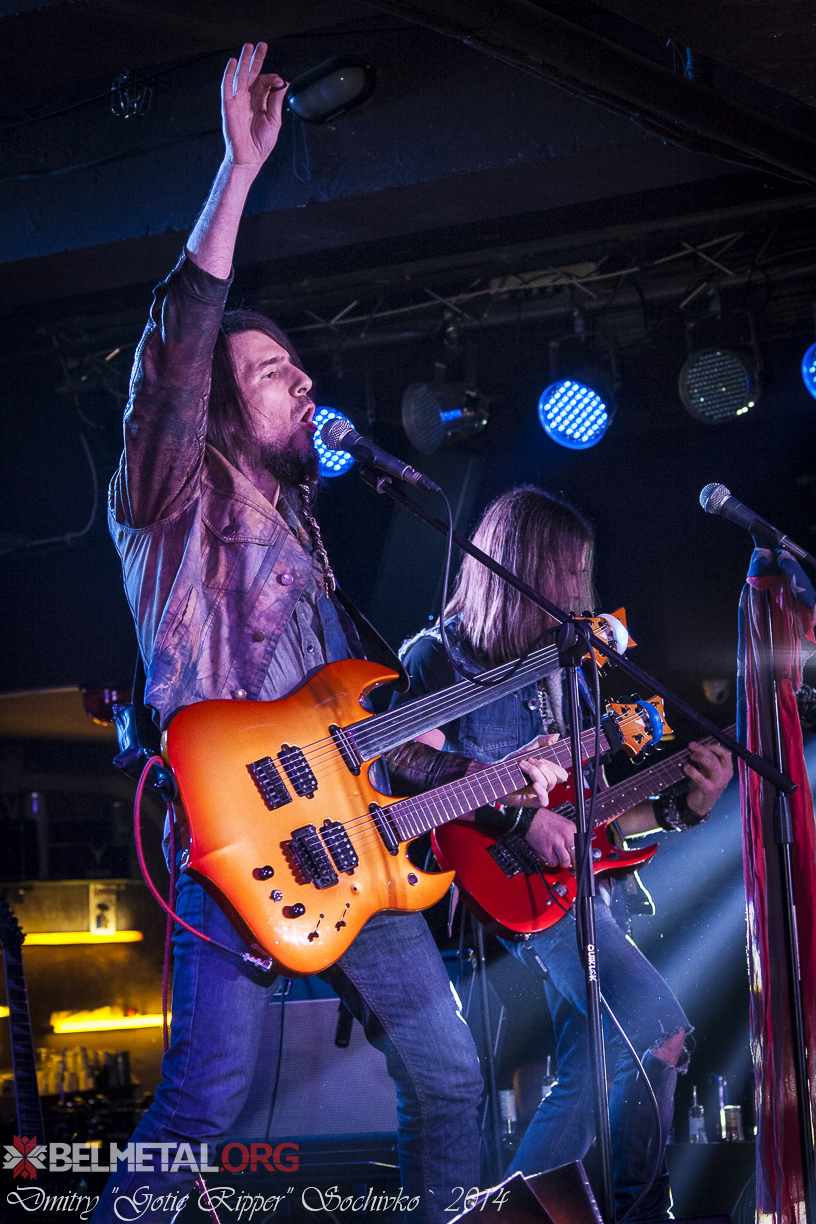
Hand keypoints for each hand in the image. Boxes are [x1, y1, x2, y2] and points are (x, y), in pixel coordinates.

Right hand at [222, 43, 287, 168]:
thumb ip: (277, 101)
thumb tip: (284, 83)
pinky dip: (229, 74)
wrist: (249, 158)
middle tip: (262, 45)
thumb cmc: (261, 143)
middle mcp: (248, 99)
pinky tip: (232, 62)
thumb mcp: (274, 120)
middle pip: (252, 74)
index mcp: (260, 102)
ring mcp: (238, 101)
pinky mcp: (229, 106)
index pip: (265, 82)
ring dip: (244, 61)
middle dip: (257, 59)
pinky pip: (227, 87)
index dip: (272, 78)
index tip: (279, 81)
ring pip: (240, 76)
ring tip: (248, 46)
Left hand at [496, 735, 567, 807]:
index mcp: (546, 775)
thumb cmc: (510, 765)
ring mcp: (537, 794)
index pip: (561, 774)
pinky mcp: (530, 801)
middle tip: (529, 761)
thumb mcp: (526, 750)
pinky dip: (541, 792)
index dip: (554, 765)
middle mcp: (544, 785)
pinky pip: (543, 801)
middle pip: (554, 778)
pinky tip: (535, 785)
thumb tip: (556, 736)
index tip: (541, 758)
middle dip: (542, 766)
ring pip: (547, 784)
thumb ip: (540, 742)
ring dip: (535, 772)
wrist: (493, 775)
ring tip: (522, 767)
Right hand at [525, 808, 577, 869]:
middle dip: (573, 863)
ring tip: (559, 860)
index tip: (577, 859)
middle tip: (570, 863)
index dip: (579, 855)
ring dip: (562, 863)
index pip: (581, 846)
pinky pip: (553, 862)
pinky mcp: (546, 848)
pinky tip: (550, 858)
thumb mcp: (563, 823)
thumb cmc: (545, 820)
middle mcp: (565, 835)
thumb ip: (570, 835)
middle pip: (575, 855)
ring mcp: (555, 842)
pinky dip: (552, 863)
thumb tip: (576, 849)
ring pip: (565, 861)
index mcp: (571, 828)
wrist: (530, 818)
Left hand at [684, 741, 732, 815]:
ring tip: (690, 756)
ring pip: (712, 764)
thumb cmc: (704, 785)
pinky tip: (686, 767)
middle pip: (716, 757)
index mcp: (727, 769)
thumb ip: (706, 759)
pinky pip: (701, 778)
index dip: (713, 746)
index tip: (702, 744)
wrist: (700, 804)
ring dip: (700, 757)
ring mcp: (718, 783)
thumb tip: (697, 745)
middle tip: (692, 746)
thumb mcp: (707, 770)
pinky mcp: (709, 790)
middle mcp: (725, 775)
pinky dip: (692, 771)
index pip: (725, 753)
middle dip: (703, 749)